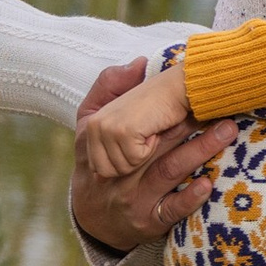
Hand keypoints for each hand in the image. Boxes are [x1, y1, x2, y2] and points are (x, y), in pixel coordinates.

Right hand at [71, 56, 234, 253]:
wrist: (91, 222)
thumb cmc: (97, 166)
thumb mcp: (87, 129)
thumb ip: (107, 91)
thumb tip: (138, 63)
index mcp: (107, 145)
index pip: (136, 124)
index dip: (166, 107)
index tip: (194, 91)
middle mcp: (121, 171)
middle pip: (158, 143)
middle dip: (192, 123)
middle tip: (222, 105)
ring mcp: (135, 198)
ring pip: (168, 171)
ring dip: (199, 151)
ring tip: (226, 131)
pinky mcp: (149, 222)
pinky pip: (170, 211)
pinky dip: (188, 199)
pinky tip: (207, 185)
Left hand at [79, 57, 192, 186]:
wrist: (174, 88)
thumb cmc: (154, 107)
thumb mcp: (123, 126)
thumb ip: (107, 148)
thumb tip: (99, 177)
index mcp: (90, 125)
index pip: (97, 167)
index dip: (121, 161)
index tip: (133, 140)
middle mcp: (93, 125)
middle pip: (106, 171)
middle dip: (130, 161)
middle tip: (141, 136)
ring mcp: (106, 128)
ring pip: (122, 167)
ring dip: (142, 153)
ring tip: (147, 130)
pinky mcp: (122, 131)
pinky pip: (136, 158)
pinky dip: (150, 148)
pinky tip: (152, 129)